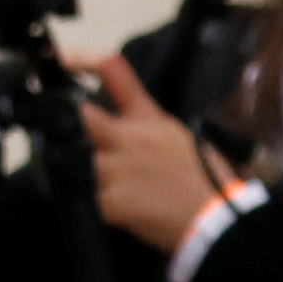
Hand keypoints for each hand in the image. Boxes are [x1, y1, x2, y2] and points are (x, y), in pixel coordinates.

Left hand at [67, 47, 219, 250]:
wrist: (220, 223)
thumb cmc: (206, 181)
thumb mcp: (178, 138)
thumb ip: (144, 127)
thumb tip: (119, 127)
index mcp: (148, 117)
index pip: (112, 70)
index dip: (83, 58)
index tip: (62, 59)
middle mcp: (130, 136)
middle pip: (81, 116)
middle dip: (71, 127)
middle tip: (77, 143)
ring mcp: (119, 167)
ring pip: (77, 160)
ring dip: (84, 173)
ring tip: (108, 190)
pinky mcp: (113, 201)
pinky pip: (88, 199)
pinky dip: (96, 207)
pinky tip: (116, 214)